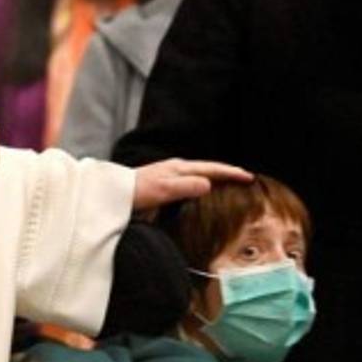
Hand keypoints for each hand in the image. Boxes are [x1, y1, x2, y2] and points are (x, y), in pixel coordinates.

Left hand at [132, 158, 252, 212]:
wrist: (112, 193)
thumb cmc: (136, 192)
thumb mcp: (163, 190)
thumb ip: (185, 187)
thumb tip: (209, 184)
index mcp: (179, 168)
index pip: (211, 169)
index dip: (230, 173)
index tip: (249, 176)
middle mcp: (175, 168)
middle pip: (207, 168)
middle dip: (226, 172)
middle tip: (244, 178)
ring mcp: (168, 174)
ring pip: (198, 174)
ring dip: (214, 177)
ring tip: (228, 184)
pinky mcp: (163, 182)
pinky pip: (189, 180)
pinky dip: (201, 184)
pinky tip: (200, 192)